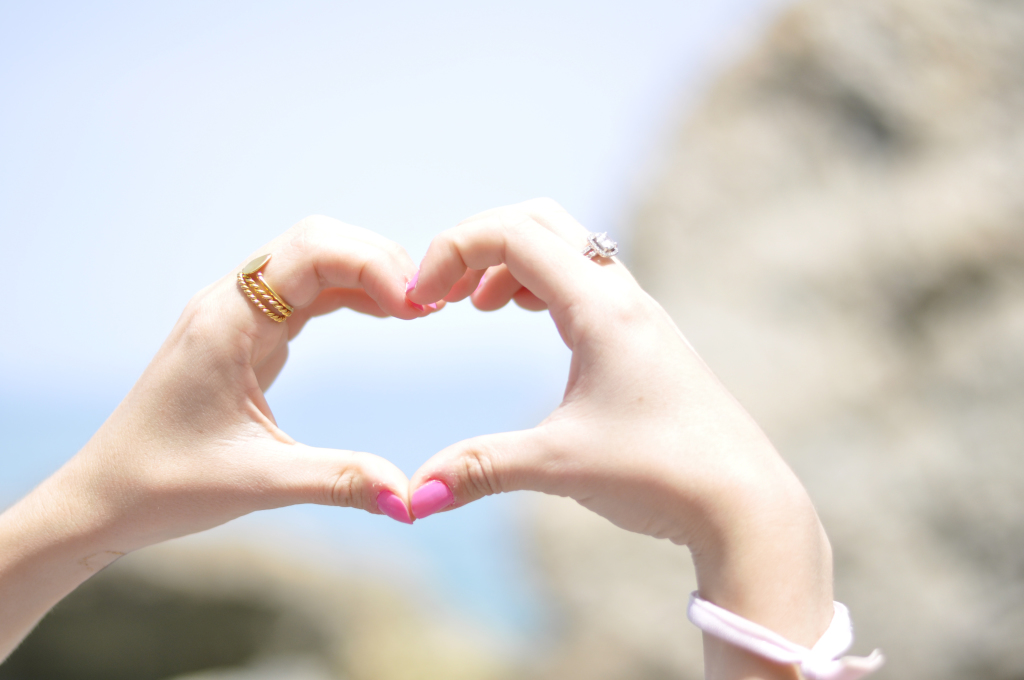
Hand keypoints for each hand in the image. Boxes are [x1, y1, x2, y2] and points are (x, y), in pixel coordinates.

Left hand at [0, 216, 430, 657]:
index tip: (419, 309)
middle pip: (316, 240)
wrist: (103, 497)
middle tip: (429, 305)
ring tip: (417, 309)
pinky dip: (349, 293)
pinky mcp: (244, 334)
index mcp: (226, 322)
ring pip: (312, 260)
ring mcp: (235, 314)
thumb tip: (410, 499)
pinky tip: (383, 315)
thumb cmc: (164, 486)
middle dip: (378, 261)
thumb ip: (339, 480)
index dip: (374, 265)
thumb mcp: (259, 484)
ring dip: (367, 274)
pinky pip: (304, 291)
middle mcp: (229, 303)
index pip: (311, 251)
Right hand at [406, 199, 833, 678]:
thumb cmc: (662, 475)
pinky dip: (538, 282)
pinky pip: (582, 278)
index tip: (420, 302)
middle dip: (477, 243)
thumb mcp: (559, 467)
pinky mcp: (644, 337)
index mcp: (601, 307)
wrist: (743, 502)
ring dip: (510, 261)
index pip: (512, 232)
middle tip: (443, 294)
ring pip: (563, 246)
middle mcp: (622, 295)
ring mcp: (637, 313)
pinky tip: (521, 319)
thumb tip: (412, 496)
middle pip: (537, 220)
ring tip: (475, 307)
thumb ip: (480, 469)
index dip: (453, 250)